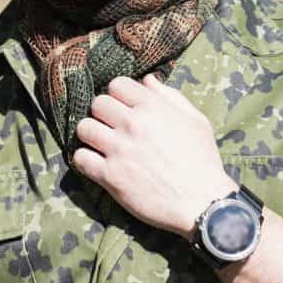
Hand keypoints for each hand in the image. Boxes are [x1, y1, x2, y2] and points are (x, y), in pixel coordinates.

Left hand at [72, 74, 237, 238]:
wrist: (203, 203)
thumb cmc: (202, 161)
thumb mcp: (195, 121)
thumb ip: (170, 96)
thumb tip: (147, 79)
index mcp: (153, 108)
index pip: (117, 84)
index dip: (119, 95)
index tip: (124, 107)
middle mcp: (132, 124)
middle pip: (97, 103)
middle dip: (103, 113)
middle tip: (112, 127)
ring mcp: (119, 149)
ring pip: (83, 128)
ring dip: (90, 135)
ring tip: (102, 144)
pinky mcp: (110, 175)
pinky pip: (80, 157)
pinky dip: (84, 160)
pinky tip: (96, 163)